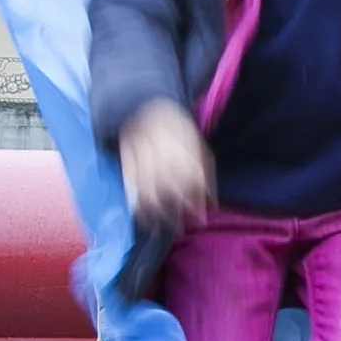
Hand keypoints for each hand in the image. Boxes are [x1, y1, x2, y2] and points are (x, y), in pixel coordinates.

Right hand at [118, 102, 212, 230]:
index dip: (195, 204)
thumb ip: (207, 178)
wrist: (147, 110)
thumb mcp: (200, 149)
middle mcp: (164, 160)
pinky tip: (144, 219)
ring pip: (150, 196)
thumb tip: (212, 205)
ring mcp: (144, 164)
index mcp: (184, 154)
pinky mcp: (128, 167)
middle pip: (171, 193)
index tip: (199, 220)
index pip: (192, 185)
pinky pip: (133, 193)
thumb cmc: (179, 134)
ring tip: (162, 228)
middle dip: (176, 215)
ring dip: (157, 216)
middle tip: (180, 230)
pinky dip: (138, 209)